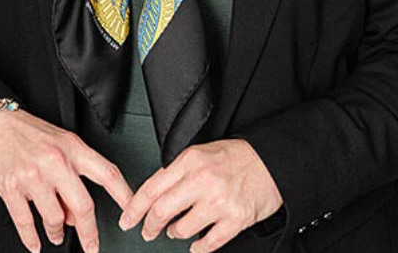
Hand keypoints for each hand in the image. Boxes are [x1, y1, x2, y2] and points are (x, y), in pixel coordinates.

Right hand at [0, 107, 132, 252]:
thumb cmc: (27, 133)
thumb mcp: (58, 144)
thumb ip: (72, 175)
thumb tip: (77, 215)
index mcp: (72, 147)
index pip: (107, 173)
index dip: (123, 195)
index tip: (131, 213)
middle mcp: (55, 161)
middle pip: (83, 205)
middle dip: (89, 232)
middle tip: (92, 246)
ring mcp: (33, 175)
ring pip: (55, 217)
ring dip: (57, 232)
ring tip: (56, 234)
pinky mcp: (11, 188)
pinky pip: (26, 223)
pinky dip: (32, 239)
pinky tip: (36, 243)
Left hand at [118, 139, 282, 251]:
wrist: (270, 161)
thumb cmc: (235, 157)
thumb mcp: (201, 153)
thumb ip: (178, 171)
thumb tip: (155, 193)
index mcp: (190, 161)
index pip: (152, 188)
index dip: (135, 208)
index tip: (127, 220)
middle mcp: (202, 180)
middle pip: (162, 210)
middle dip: (150, 225)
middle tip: (148, 231)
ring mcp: (219, 202)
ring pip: (183, 229)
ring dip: (176, 234)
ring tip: (177, 231)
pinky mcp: (235, 219)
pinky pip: (208, 243)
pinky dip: (198, 247)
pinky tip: (196, 244)